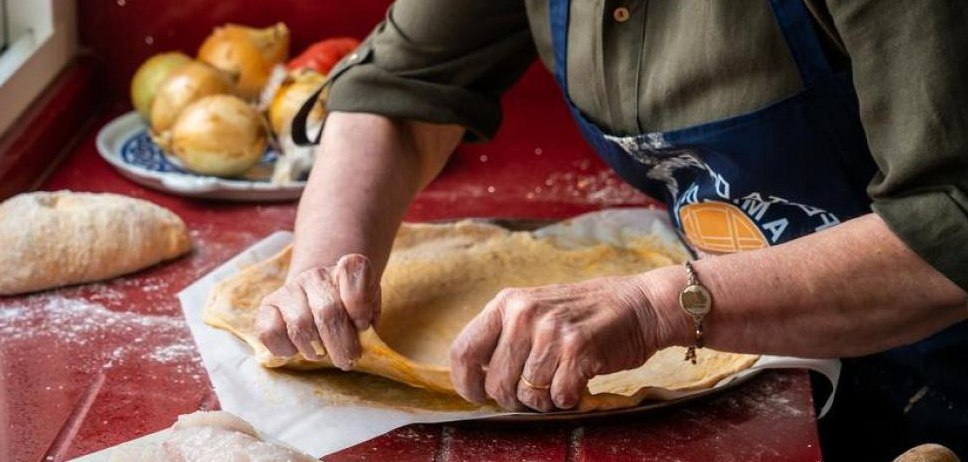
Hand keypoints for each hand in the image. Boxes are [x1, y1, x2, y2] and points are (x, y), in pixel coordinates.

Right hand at [255, 254, 380, 368]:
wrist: (318, 300)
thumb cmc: (348, 311)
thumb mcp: (369, 311)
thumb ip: (368, 320)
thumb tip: (362, 339)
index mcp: (347, 268)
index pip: (354, 273)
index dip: (360, 305)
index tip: (363, 325)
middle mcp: (317, 275)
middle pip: (328, 311)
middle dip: (341, 344)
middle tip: (348, 360)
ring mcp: (290, 289)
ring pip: (300, 325)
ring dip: (314, 349)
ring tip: (322, 353)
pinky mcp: (267, 306)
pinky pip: (270, 332)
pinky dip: (284, 349)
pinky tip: (295, 350)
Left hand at [449, 275, 666, 411]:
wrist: (640, 304)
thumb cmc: (584, 314)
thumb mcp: (535, 309)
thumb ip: (505, 336)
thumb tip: (475, 378)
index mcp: (507, 303)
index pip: (463, 351)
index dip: (466, 383)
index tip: (478, 396)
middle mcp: (524, 314)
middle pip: (496, 382)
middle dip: (513, 399)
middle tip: (535, 392)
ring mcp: (551, 330)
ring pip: (528, 394)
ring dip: (545, 400)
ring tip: (561, 381)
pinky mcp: (578, 349)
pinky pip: (559, 397)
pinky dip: (569, 399)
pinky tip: (579, 381)